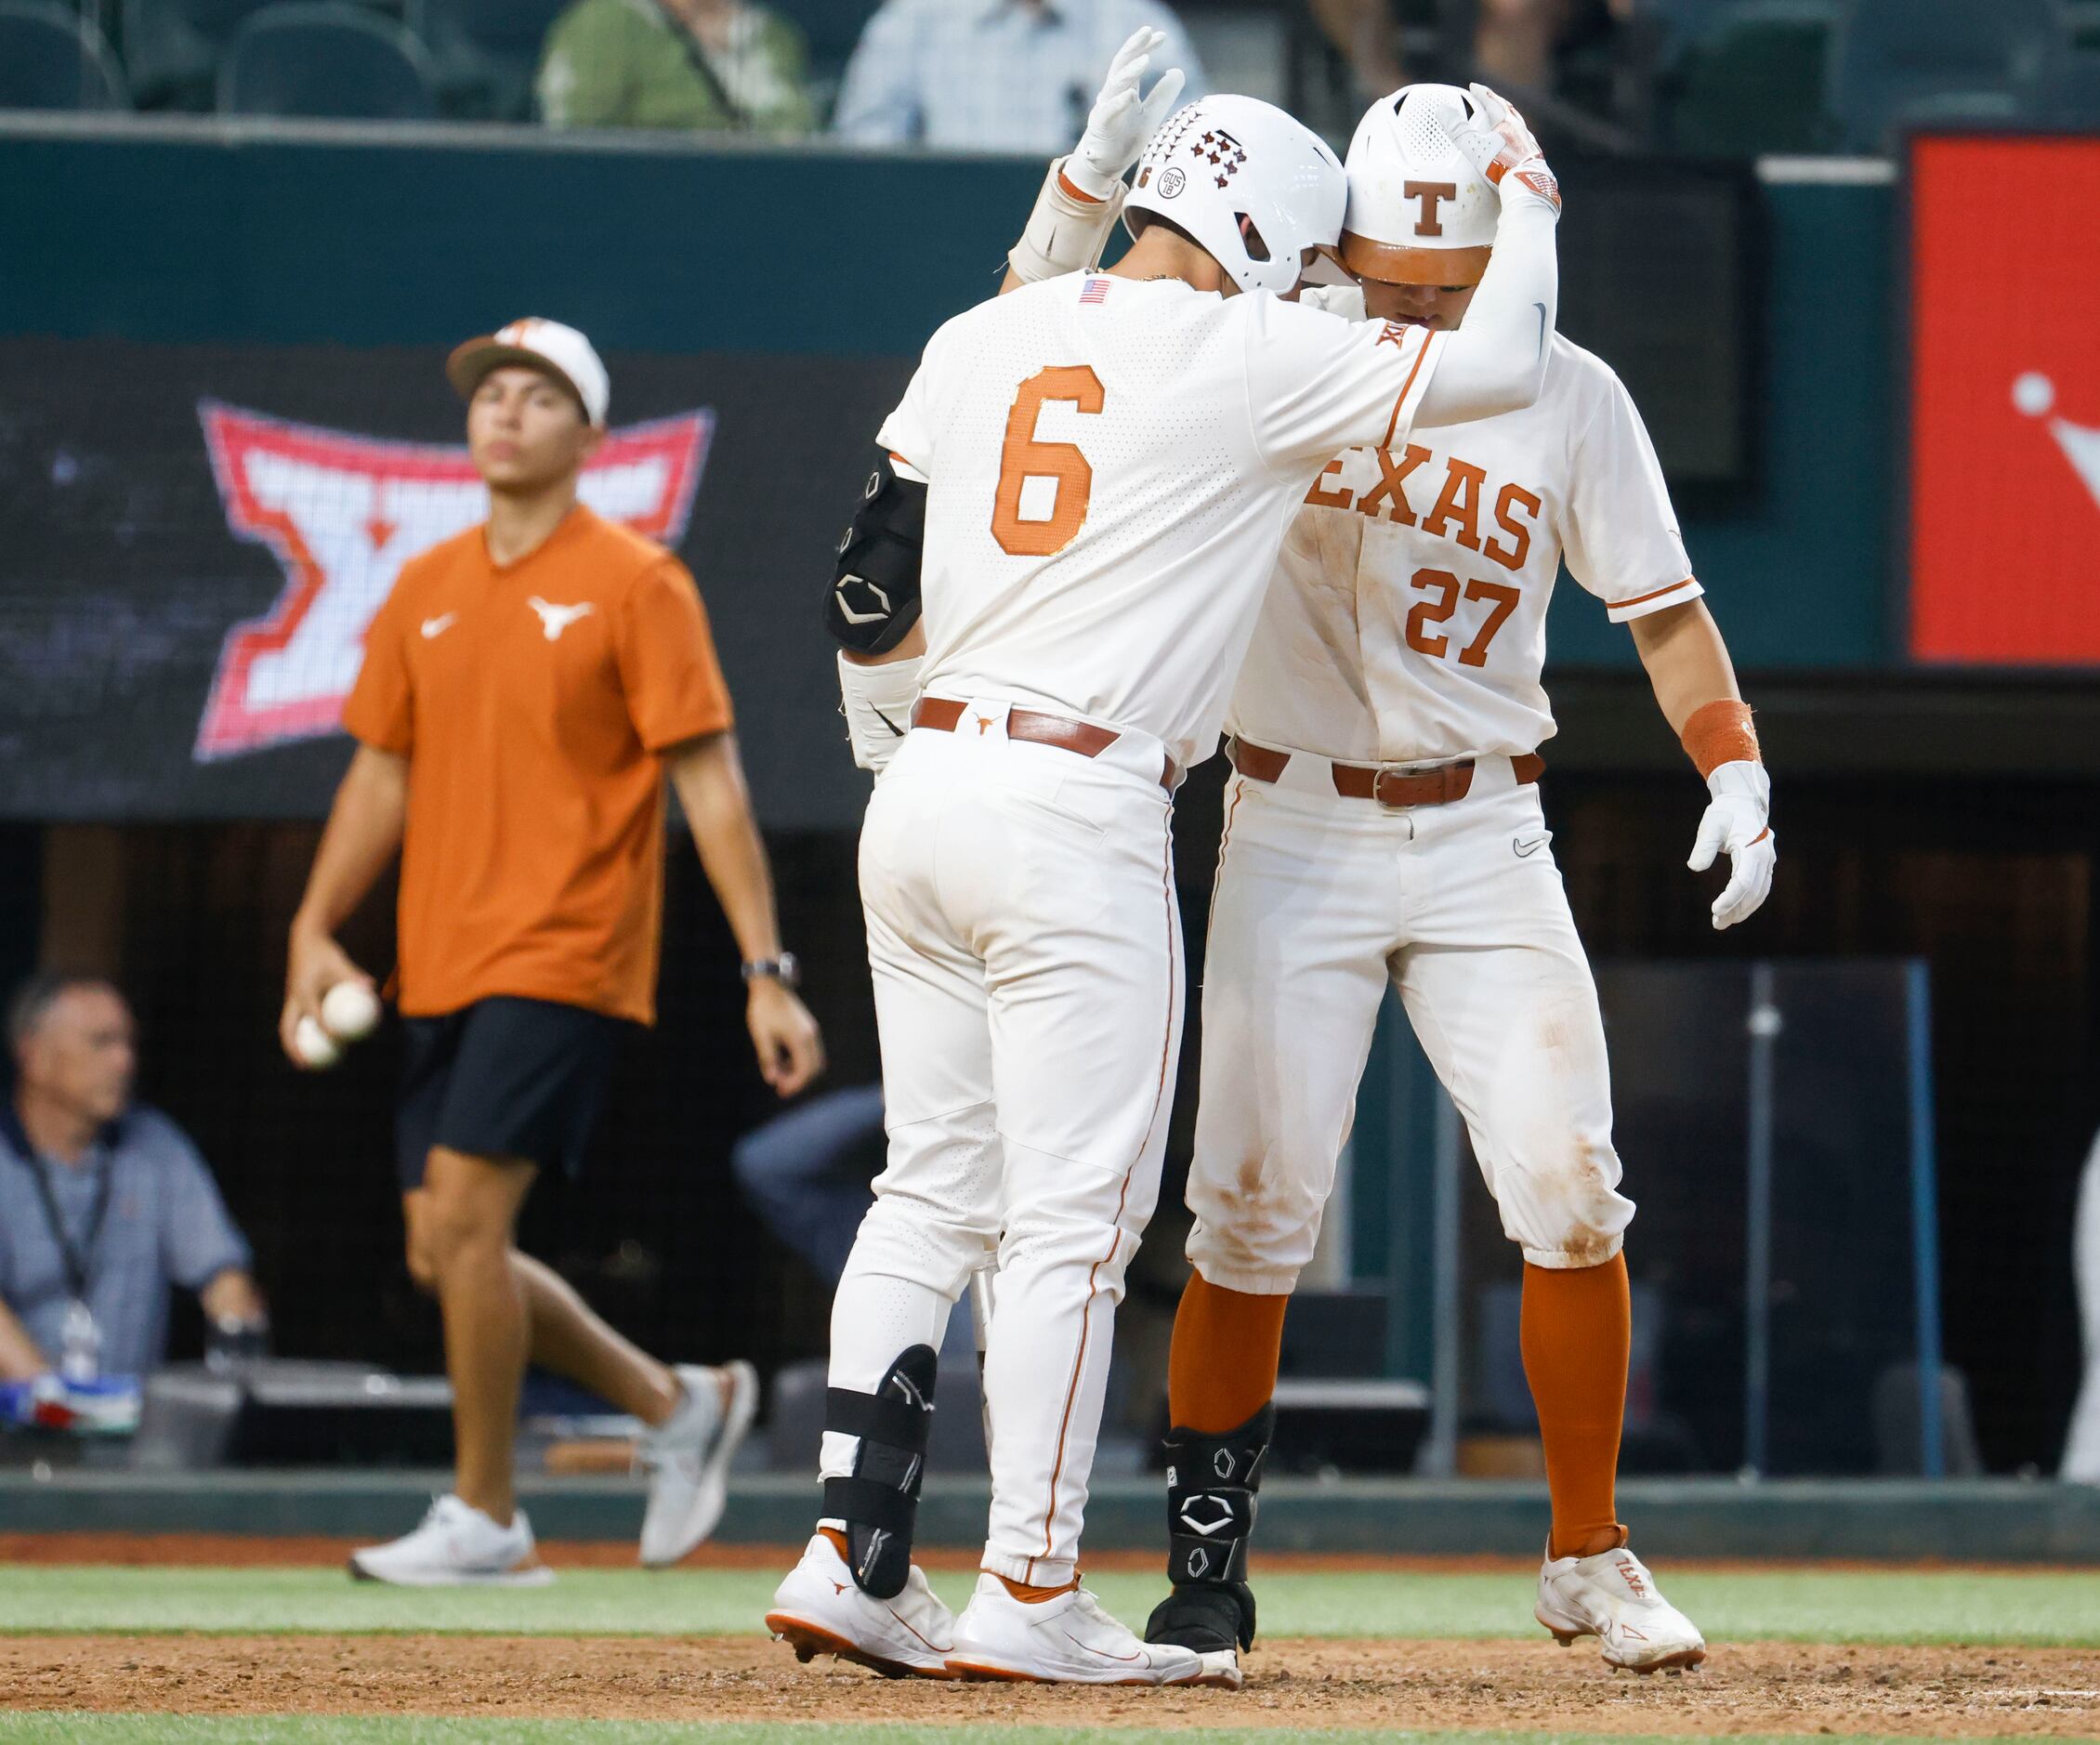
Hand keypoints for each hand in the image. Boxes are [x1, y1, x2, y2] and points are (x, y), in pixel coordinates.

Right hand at [281, 924, 371, 1066]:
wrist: (306, 939)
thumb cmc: (325, 952)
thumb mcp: (340, 962)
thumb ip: (353, 976)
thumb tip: (371, 987)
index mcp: (304, 991)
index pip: (315, 1016)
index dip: (326, 1030)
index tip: (339, 1042)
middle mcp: (293, 998)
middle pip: (288, 1029)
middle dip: (295, 1049)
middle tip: (306, 1066)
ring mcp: (291, 999)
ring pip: (288, 1027)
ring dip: (293, 1046)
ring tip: (304, 1064)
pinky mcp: (293, 998)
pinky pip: (294, 1021)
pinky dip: (301, 1034)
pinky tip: (314, 1045)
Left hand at [747, 978, 824, 1096]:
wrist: (771, 985)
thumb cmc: (763, 1009)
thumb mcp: (761, 1035)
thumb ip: (768, 1058)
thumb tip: (772, 1080)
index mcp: (800, 1039)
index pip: (805, 1070)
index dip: (794, 1084)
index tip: (780, 1091)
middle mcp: (811, 1036)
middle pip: (815, 1068)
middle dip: (799, 1081)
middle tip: (781, 1088)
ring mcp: (812, 1031)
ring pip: (814, 1061)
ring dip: (800, 1071)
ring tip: (779, 1074)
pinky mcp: (808, 1028)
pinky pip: (810, 1052)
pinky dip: (800, 1061)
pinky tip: (783, 1062)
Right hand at [1068, 27, 1185, 199]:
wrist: (1105, 167)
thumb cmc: (1125, 140)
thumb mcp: (1150, 115)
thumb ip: (1163, 95)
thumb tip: (1178, 70)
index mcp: (1124, 90)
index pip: (1134, 61)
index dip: (1146, 47)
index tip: (1161, 36)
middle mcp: (1113, 95)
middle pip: (1121, 64)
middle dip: (1133, 47)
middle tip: (1147, 32)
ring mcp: (1105, 109)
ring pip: (1115, 84)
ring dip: (1130, 71)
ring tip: (1146, 60)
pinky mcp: (1100, 127)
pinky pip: (1108, 112)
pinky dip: (1119, 103)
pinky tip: (1130, 95)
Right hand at [1444, 82, 1559, 213]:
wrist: (1527, 185)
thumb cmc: (1501, 165)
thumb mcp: (1475, 147)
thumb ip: (1458, 130)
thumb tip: (1442, 110)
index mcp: (1507, 122)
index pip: (1493, 101)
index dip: (1482, 93)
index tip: (1473, 87)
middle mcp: (1521, 130)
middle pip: (1508, 111)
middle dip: (1497, 104)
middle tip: (1489, 101)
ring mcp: (1529, 144)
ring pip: (1518, 127)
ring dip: (1508, 122)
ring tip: (1502, 123)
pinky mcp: (1533, 159)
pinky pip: (1523, 143)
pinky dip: (1516, 140)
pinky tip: (1514, 147)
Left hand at [1687, 760, 1774, 929]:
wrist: (1743, 799)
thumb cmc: (1724, 812)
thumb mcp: (1710, 826)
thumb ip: (1703, 847)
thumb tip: (1694, 867)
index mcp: (1753, 848)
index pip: (1743, 881)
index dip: (1730, 898)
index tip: (1714, 909)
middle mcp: (1765, 857)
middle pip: (1753, 891)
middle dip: (1735, 909)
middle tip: (1716, 923)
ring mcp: (1768, 860)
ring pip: (1760, 892)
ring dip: (1743, 909)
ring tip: (1723, 922)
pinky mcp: (1766, 863)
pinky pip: (1761, 887)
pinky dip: (1749, 901)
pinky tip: (1735, 911)